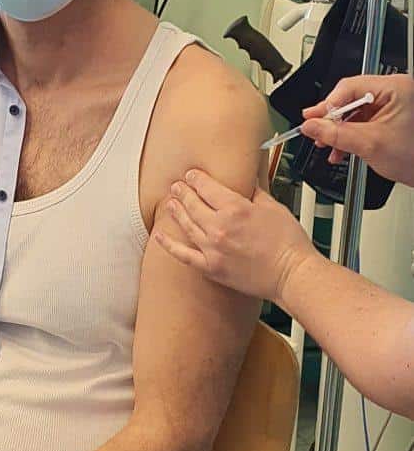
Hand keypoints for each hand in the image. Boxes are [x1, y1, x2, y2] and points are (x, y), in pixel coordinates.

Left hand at [152, 171, 317, 302]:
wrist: (292, 275)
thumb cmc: (289, 243)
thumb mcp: (274, 207)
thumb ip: (255, 192)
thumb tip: (245, 181)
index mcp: (235, 209)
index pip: (206, 187)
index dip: (196, 179)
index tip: (192, 175)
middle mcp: (220, 227)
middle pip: (193, 203)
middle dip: (183, 192)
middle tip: (177, 186)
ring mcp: (213, 249)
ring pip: (186, 224)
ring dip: (176, 211)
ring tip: (170, 203)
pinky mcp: (212, 268)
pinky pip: (184, 255)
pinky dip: (169, 245)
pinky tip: (159, 236)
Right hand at [301, 74, 413, 186]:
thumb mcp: (369, 144)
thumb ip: (335, 134)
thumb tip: (310, 126)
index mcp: (396, 88)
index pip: (350, 88)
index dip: (328, 105)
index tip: (312, 119)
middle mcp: (395, 91)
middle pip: (350, 98)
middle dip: (332, 120)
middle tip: (315, 130)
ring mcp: (393, 104)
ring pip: (354, 111)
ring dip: (339, 130)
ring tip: (327, 144)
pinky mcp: (390, 117)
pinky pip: (363, 120)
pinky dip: (350, 134)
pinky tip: (340, 148)